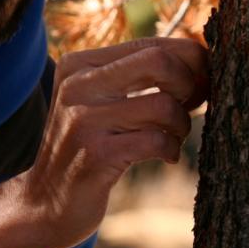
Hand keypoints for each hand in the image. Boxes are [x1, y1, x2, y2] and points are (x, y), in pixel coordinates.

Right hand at [0, 37, 207, 247]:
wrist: (44, 203)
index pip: (154, 45)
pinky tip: (165, 157)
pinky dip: (171, 149)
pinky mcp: (94, 155)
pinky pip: (156, 141)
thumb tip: (203, 56)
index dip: (192, 62)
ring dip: (181, 125)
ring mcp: (83, 119)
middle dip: (190, 85)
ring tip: (171, 138)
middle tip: (192, 107)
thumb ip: (137, 74)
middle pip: (159, 61)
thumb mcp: (102, 101)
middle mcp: (77, 84)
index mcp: (79, 63)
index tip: (204, 84)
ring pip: (164, 104)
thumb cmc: (90, 147)